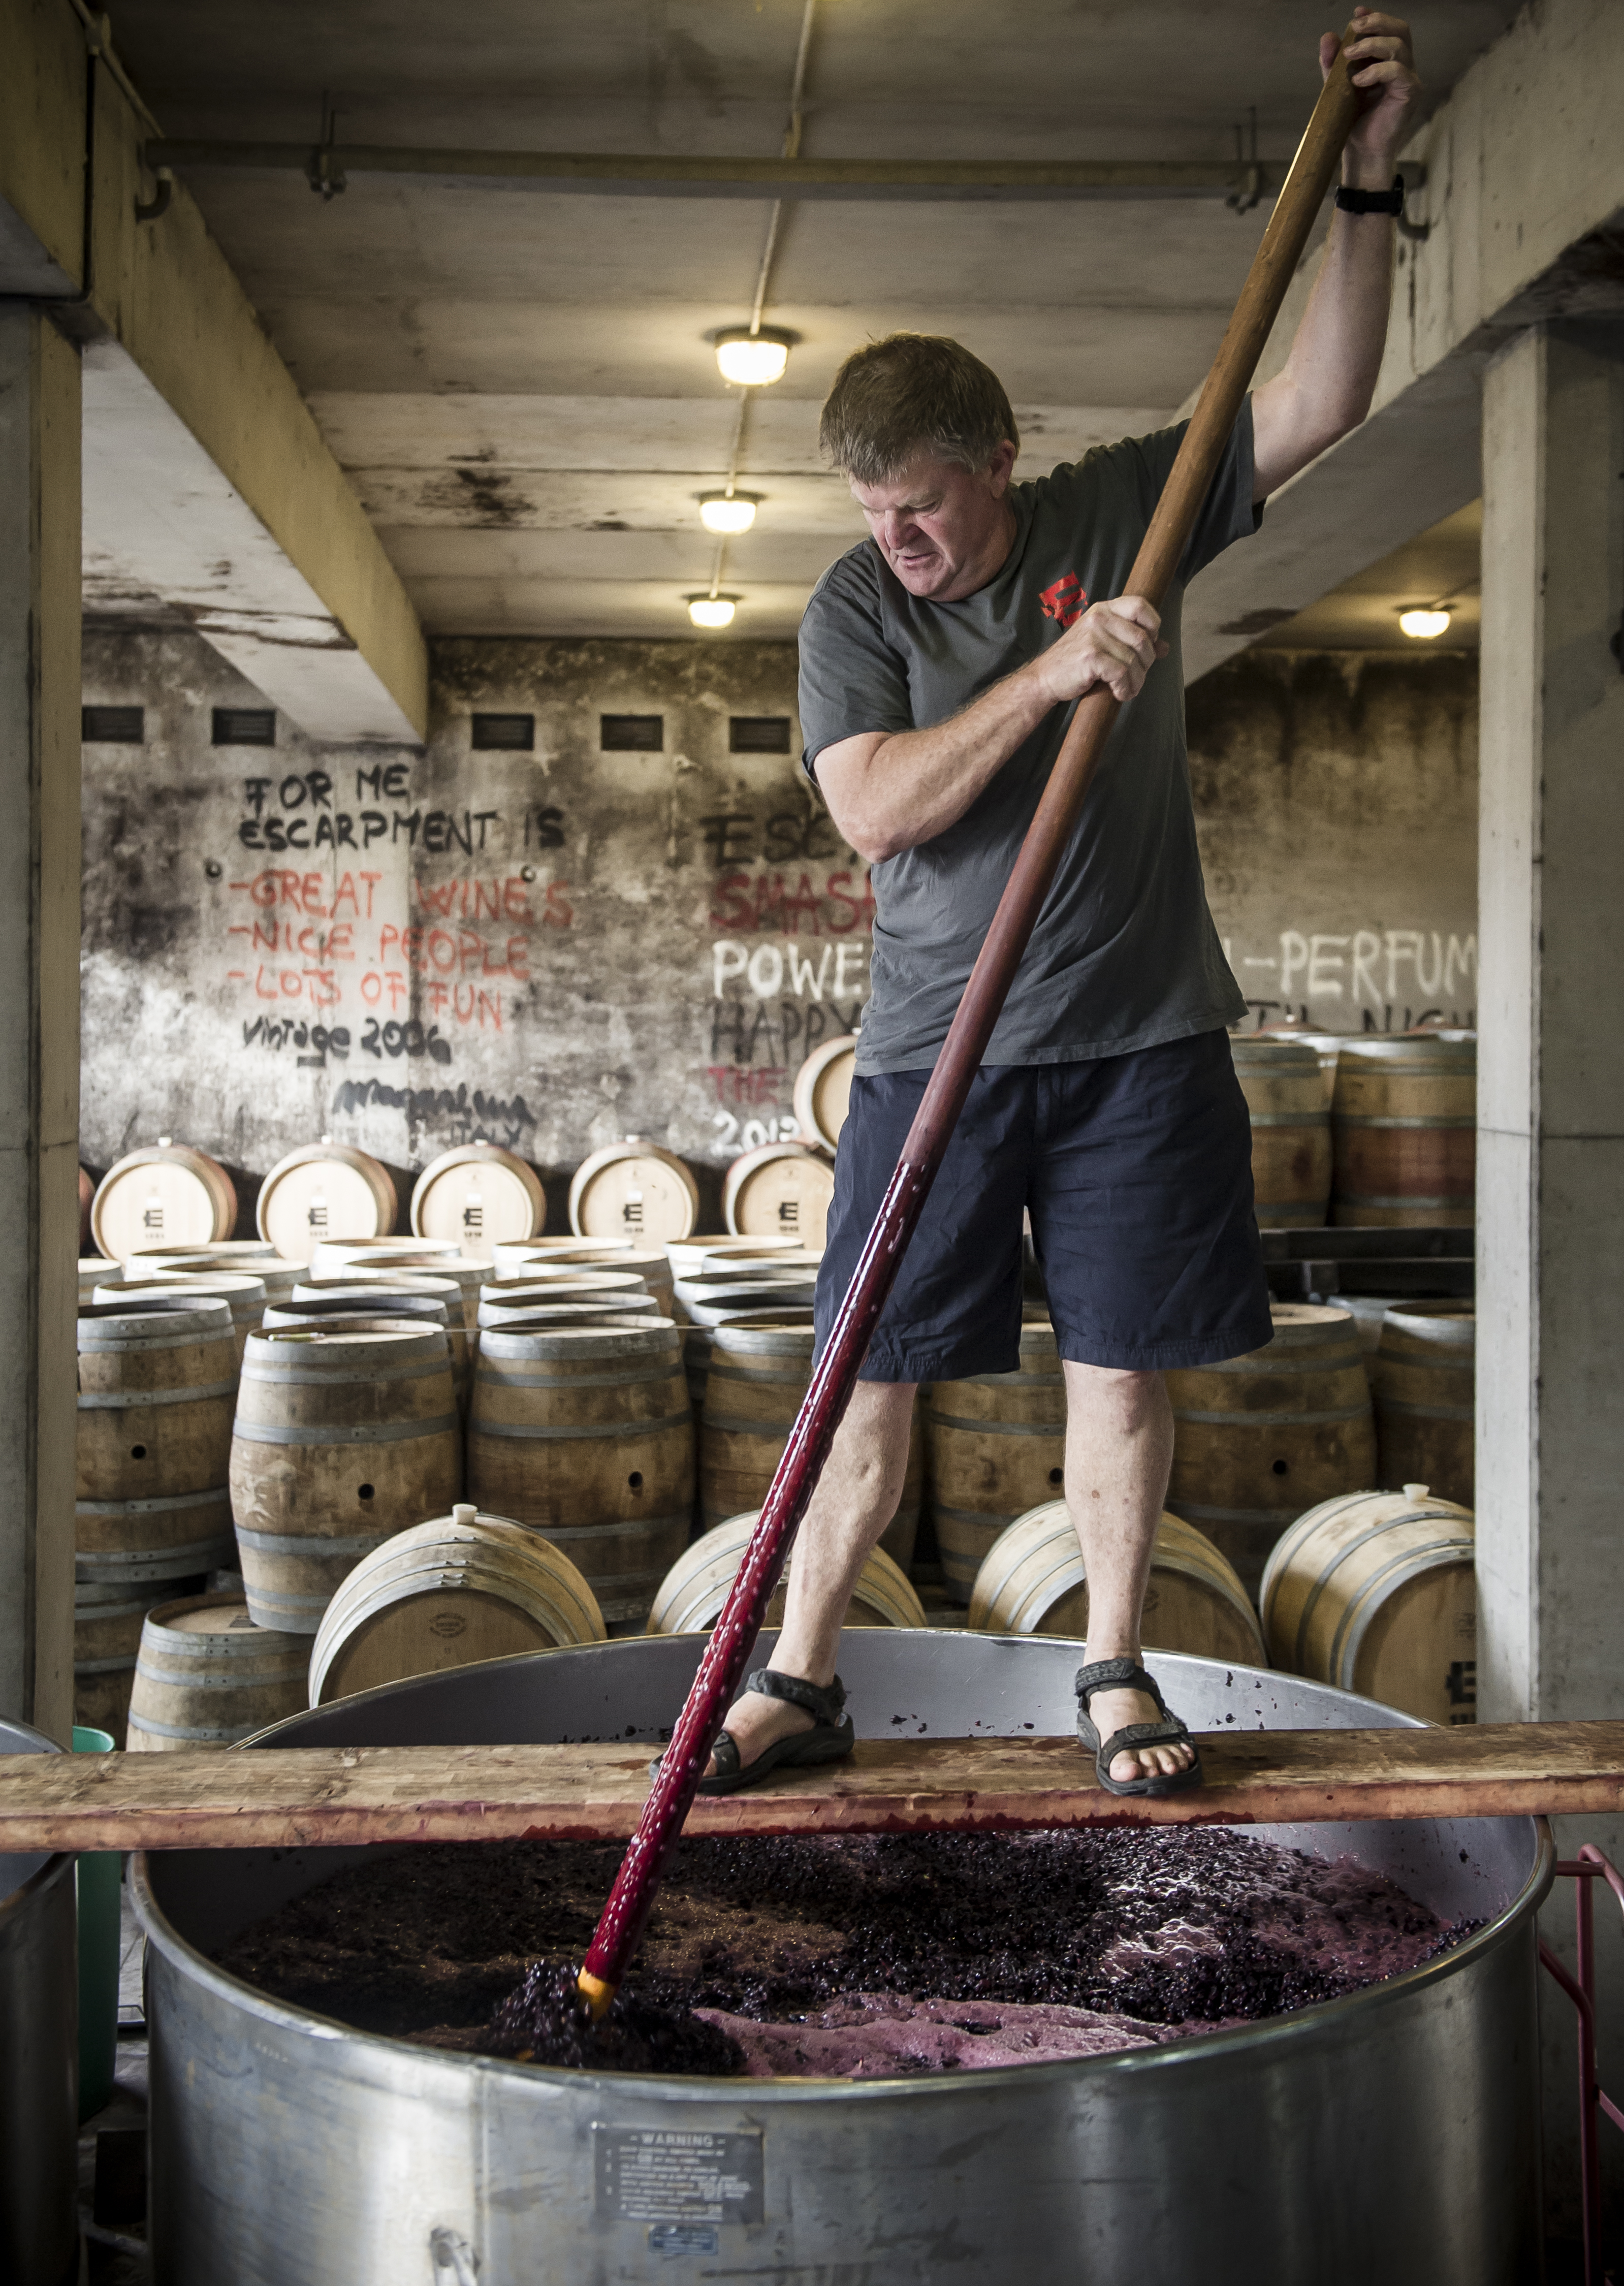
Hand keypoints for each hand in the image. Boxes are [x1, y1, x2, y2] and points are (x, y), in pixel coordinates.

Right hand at [1032, 594, 1166, 706]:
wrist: (1044, 679)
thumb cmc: (1075, 662)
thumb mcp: (1104, 643)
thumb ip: (1132, 641)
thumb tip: (1164, 648)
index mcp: (1103, 610)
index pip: (1140, 605)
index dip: (1153, 625)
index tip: (1149, 644)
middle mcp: (1099, 618)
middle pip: (1142, 638)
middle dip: (1146, 663)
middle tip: (1137, 676)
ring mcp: (1094, 636)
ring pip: (1133, 660)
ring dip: (1136, 681)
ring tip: (1127, 690)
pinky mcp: (1091, 657)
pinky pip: (1122, 674)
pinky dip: (1124, 689)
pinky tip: (1118, 694)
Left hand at [1321, 10, 1421, 183]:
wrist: (1360, 152)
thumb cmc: (1352, 122)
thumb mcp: (1338, 87)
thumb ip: (1334, 63)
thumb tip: (1328, 36)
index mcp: (1389, 62)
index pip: (1389, 30)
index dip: (1376, 16)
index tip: (1357, 12)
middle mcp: (1403, 66)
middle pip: (1400, 30)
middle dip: (1377, 23)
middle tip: (1355, 27)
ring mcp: (1409, 79)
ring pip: (1399, 46)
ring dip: (1372, 45)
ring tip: (1349, 56)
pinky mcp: (1410, 93)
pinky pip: (1397, 71)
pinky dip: (1376, 71)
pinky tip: (1357, 81)